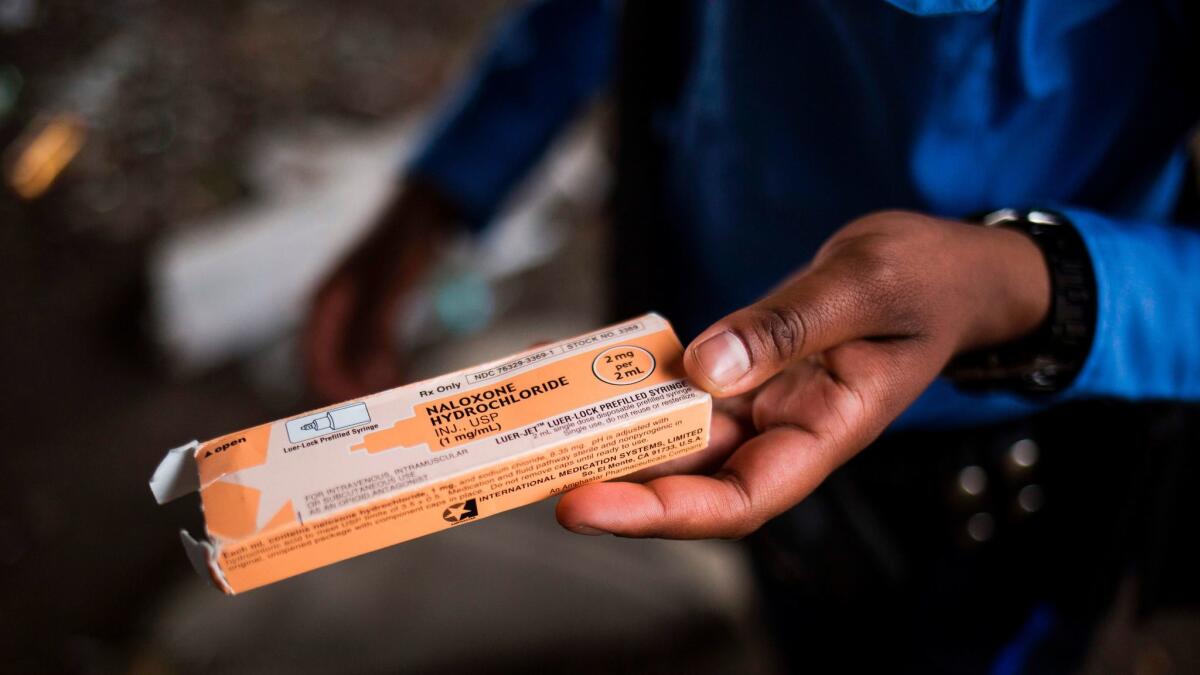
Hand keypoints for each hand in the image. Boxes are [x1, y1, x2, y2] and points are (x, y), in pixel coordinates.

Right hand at [303, 179, 458, 402]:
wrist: (421, 215)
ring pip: (355, 365)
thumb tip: (373, 378)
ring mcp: (352, 317)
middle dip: (352, 396)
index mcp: (322, 304)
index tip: (355, 417)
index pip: (314, 362)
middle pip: (333, 369)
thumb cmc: (401, 244)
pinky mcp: (374, 319)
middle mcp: (331, 314)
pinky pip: (376, 354)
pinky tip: (406, 385)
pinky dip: (387, 370)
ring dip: (371, 387)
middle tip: (379, 421)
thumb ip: (378, 332)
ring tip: (395, 409)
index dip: (330, 393)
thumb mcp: (390, 288)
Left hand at [557, 211, 1050, 537]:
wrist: (948, 266)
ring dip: (606, 429)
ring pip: (675, 434)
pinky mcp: (742, 370)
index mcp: (827, 432)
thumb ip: (788, 327)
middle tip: (527, 463)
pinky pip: (679, 384)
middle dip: (610, 478)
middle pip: (690, 476)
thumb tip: (706, 365)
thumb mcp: (866, 286)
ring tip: (532, 411)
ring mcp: (761, 402)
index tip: (586, 505)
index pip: (739, 500)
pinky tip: (577, 362)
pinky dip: (630, 379)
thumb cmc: (929, 280)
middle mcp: (784, 430)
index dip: (660, 513)